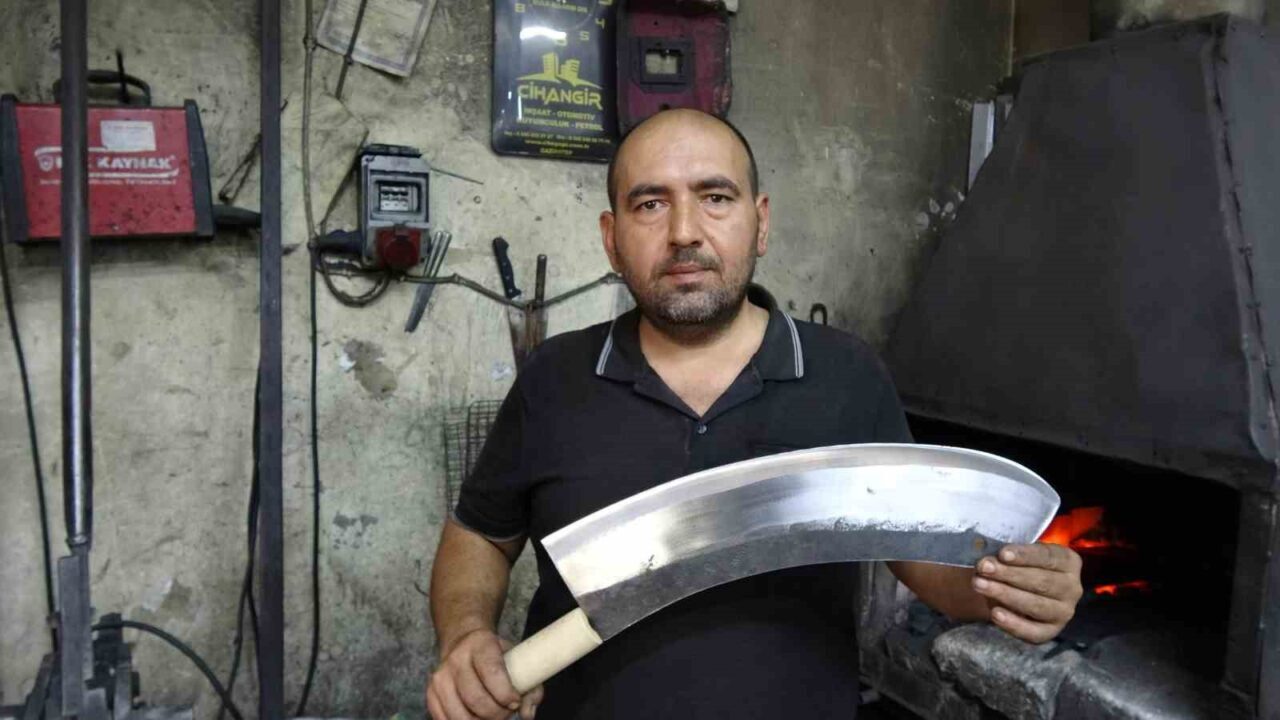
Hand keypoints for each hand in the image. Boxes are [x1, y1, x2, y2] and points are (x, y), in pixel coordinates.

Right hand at [427, 629, 544, 719]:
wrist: (463, 643)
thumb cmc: (496, 655)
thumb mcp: (517, 659)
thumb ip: (530, 686)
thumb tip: (527, 714)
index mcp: (481, 644)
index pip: (492, 673)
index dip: (506, 694)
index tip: (515, 701)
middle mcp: (456, 659)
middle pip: (476, 699)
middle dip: (497, 714)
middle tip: (507, 712)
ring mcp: (440, 677)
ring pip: (461, 716)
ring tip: (493, 716)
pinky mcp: (431, 694)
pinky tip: (476, 718)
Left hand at [972, 543, 1082, 643]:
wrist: (1016, 588)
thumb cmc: (1018, 565)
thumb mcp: (1016, 554)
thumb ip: (1005, 557)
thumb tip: (987, 561)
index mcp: (1068, 562)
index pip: (1048, 557)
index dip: (1025, 555)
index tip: (1002, 554)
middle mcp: (1072, 588)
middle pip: (1042, 582)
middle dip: (1009, 574)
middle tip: (983, 568)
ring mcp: (1063, 612)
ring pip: (1037, 605)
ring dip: (1006, 594)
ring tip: (979, 584)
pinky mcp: (1050, 631)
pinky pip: (1033, 632)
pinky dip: (1013, 624)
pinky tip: (995, 613)